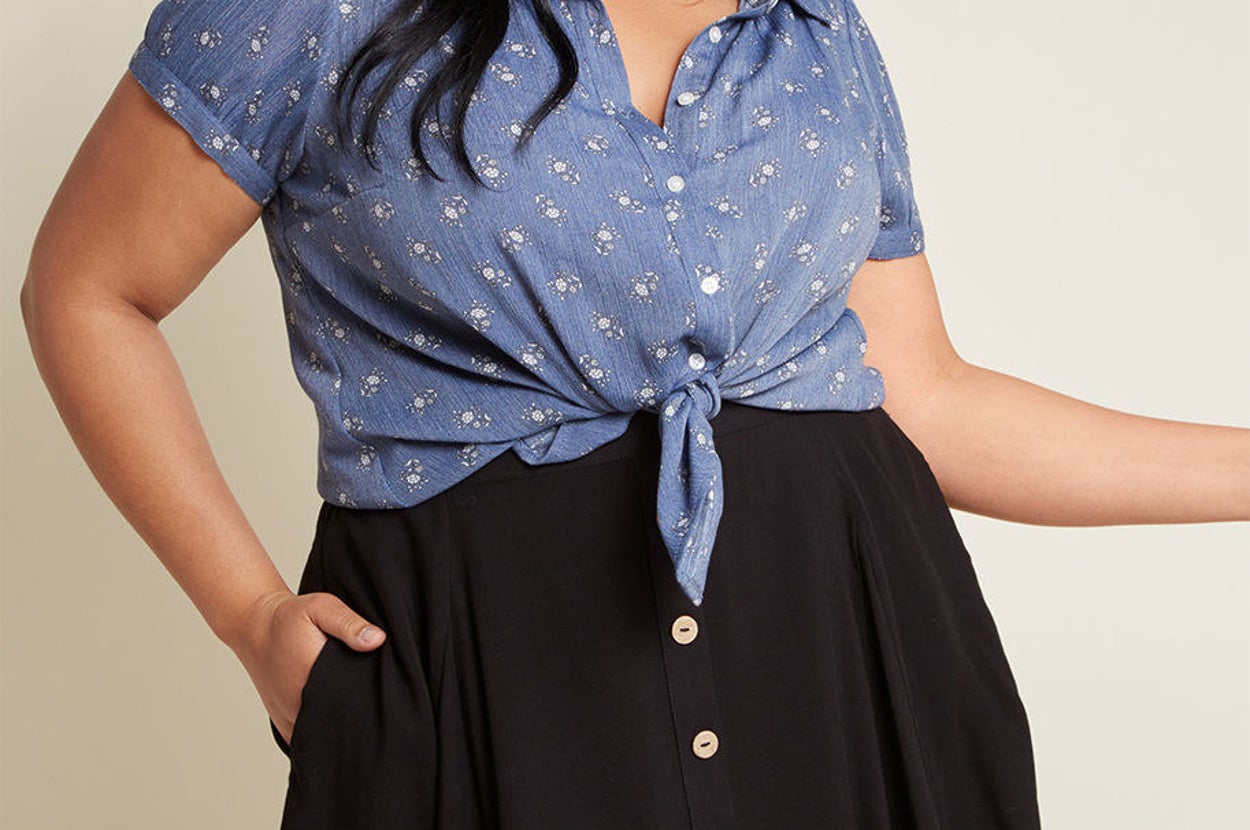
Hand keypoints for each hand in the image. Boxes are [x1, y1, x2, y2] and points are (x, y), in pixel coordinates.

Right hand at [232, 588, 386, 747]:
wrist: (254, 626)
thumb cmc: (289, 617)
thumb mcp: (321, 608)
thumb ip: (349, 624)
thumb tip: (377, 639)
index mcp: (312, 682)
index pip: (351, 708)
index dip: (372, 707)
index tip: (387, 700)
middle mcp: (297, 708)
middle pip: (340, 727)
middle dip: (359, 722)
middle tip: (379, 708)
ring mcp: (289, 720)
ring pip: (324, 740)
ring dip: (341, 732)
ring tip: (362, 718)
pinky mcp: (284, 724)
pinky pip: (309, 741)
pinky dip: (325, 737)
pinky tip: (340, 724)